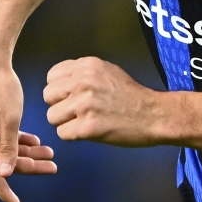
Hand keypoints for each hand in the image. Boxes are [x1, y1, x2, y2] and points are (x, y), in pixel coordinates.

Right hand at [0, 56, 56, 201]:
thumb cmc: (0, 87)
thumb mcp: (10, 118)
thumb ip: (9, 148)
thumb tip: (5, 175)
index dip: (5, 192)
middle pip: (3, 162)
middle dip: (29, 166)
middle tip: (54, 166)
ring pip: (4, 150)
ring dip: (26, 153)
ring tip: (50, 153)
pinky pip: (0, 139)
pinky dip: (17, 141)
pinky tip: (35, 142)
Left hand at [43, 57, 164, 144]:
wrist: (154, 115)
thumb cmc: (132, 96)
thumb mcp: (107, 71)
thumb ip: (83, 73)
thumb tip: (60, 83)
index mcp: (87, 66)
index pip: (51, 77)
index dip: (59, 90)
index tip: (71, 98)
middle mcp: (83, 82)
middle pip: (48, 96)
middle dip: (59, 106)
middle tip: (76, 113)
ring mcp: (85, 105)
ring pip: (52, 117)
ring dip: (65, 123)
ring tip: (82, 123)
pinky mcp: (88, 127)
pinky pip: (62, 133)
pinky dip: (72, 136)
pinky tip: (88, 132)